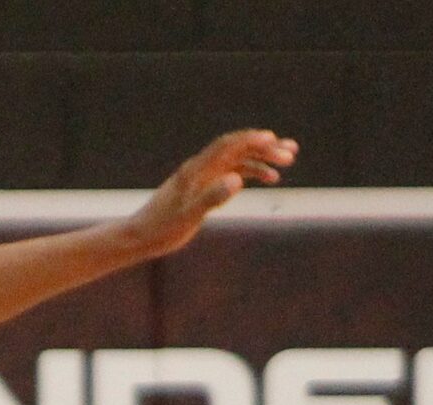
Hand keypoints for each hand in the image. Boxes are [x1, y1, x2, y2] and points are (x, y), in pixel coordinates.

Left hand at [119, 130, 295, 259]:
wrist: (141, 236)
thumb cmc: (163, 228)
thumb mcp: (188, 216)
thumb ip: (212, 197)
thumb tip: (237, 179)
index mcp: (197, 170)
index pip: (228, 145)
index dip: (252, 140)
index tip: (275, 139)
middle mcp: (201, 168)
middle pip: (237, 148)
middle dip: (264, 147)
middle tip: (291, 152)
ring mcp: (203, 177)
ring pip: (237, 160)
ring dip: (261, 159)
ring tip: (286, 164)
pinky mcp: (203, 187)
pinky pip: (231, 173)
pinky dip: (250, 173)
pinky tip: (267, 180)